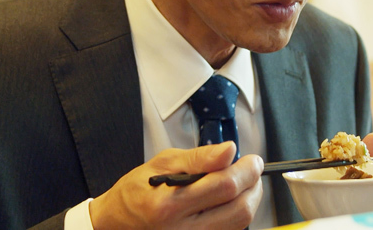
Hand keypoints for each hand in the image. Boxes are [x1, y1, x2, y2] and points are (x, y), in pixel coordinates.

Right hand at [89, 142, 262, 229]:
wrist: (119, 221)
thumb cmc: (138, 190)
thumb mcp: (164, 162)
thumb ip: (200, 158)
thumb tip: (229, 151)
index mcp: (171, 204)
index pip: (225, 186)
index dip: (246, 170)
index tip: (252, 160)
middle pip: (239, 210)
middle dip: (253, 185)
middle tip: (251, 169)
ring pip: (239, 224)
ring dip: (248, 200)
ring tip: (240, 182)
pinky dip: (236, 214)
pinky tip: (228, 200)